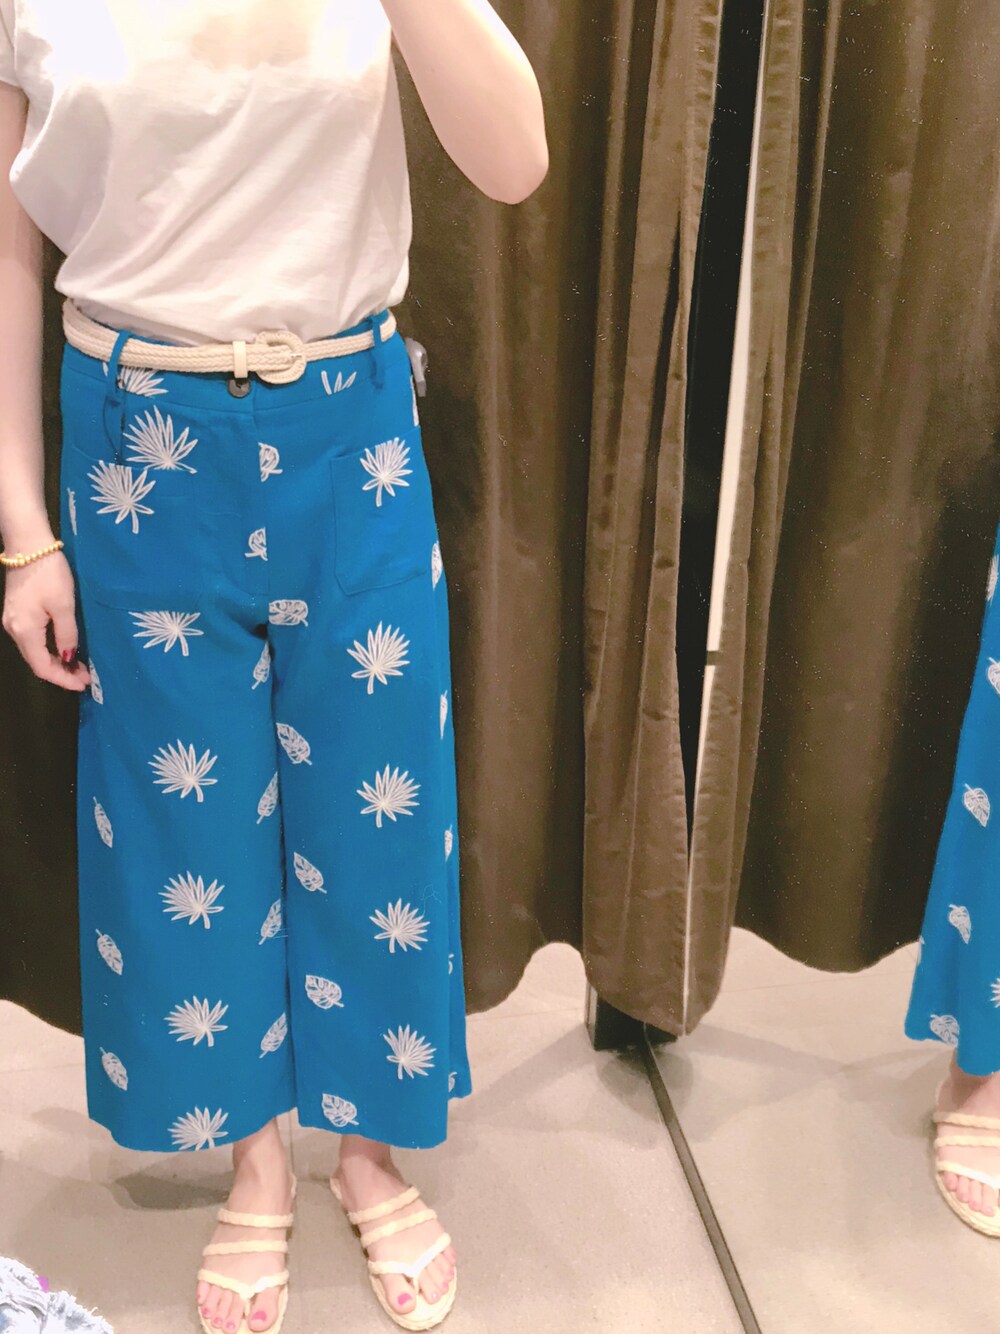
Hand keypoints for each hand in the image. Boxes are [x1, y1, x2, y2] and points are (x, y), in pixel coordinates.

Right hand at [2, 550, 91, 690]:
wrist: (28, 544)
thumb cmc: (49, 573)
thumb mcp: (64, 605)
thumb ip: (67, 634)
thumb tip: (69, 657)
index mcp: (24, 631)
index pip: (42, 667)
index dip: (63, 679)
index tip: (85, 683)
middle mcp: (14, 630)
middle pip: (36, 662)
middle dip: (61, 672)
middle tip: (86, 676)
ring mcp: (13, 621)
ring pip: (34, 652)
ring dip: (56, 661)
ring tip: (79, 666)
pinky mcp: (17, 612)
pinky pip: (33, 640)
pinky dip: (49, 648)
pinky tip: (65, 648)